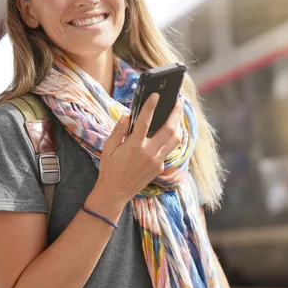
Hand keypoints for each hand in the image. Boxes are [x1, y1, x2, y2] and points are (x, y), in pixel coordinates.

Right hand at [88, 94, 184, 217]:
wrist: (115, 192)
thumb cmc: (109, 168)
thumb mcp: (108, 147)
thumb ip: (118, 130)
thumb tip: (128, 115)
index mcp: (134, 146)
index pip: (145, 121)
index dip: (151, 106)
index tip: (156, 95)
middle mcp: (149, 153)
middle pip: (169, 129)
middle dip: (176, 112)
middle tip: (179, 100)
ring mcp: (157, 161)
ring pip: (175, 140)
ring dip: (179, 125)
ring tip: (178, 112)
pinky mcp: (160, 167)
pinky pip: (170, 149)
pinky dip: (173, 137)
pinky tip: (172, 129)